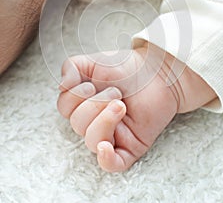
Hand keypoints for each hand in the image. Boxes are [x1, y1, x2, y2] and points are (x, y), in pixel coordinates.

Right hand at [57, 44, 216, 171]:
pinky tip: (105, 147)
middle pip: (77, 125)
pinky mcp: (130, 146)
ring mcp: (112, 135)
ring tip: (121, 105)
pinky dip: (105, 159)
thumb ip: (71, 67)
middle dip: (94, 104)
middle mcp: (94, 121)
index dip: (74, 96)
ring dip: (104, 120)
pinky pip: (112, 165)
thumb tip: (61, 87)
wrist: (157, 71)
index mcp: (83, 102)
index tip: (91, 84)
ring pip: (92, 141)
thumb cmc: (125, 67)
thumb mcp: (92, 61)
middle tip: (115, 92)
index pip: (65, 108)